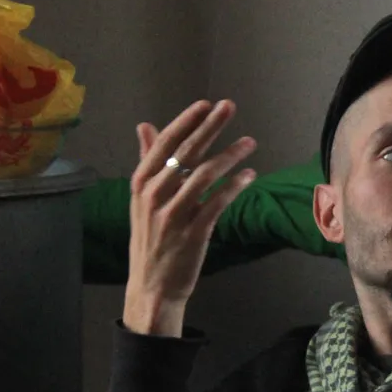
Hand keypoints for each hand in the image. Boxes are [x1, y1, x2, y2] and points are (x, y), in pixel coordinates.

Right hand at [123, 99, 257, 336]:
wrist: (153, 287)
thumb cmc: (151, 239)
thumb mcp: (142, 199)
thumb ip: (148, 160)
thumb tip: (145, 126)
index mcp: (141, 184)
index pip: (164, 144)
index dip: (186, 122)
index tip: (206, 104)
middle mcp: (153, 196)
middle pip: (185, 153)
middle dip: (209, 127)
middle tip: (230, 106)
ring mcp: (172, 215)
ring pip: (204, 176)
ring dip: (230, 155)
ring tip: (250, 142)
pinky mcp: (192, 234)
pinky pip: (216, 203)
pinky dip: (234, 187)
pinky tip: (250, 175)